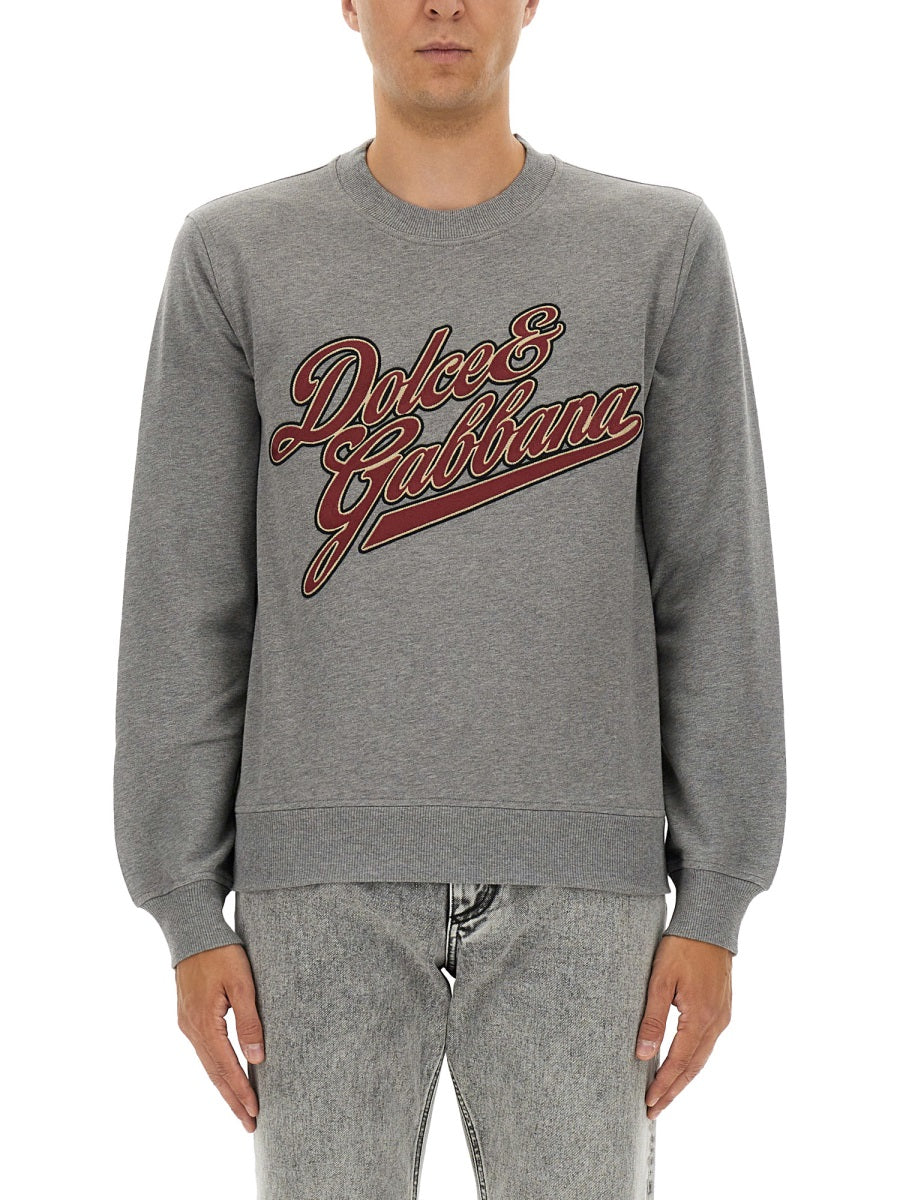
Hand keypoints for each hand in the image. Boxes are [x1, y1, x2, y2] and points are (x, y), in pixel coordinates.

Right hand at [175, 944, 265, 1131]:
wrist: (193, 932)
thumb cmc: (221, 953)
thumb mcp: (241, 983)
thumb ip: (249, 1021)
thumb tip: (258, 1058)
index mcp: (205, 1023)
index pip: (226, 1067)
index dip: (241, 1091)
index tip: (255, 1112)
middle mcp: (192, 1030)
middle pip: (215, 1074)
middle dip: (233, 1101)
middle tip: (250, 1125)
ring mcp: (187, 1025)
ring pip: (208, 1066)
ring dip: (225, 1088)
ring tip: (241, 1109)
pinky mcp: (189, 1018)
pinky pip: (205, 1053)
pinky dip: (218, 1070)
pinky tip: (227, 1078)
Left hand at [634, 933, 732, 1117]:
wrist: (709, 925)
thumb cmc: (681, 948)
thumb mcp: (660, 980)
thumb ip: (652, 1019)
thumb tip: (642, 1055)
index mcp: (700, 1018)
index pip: (678, 1063)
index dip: (663, 1085)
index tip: (648, 1104)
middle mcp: (716, 1023)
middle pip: (693, 1068)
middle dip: (673, 1091)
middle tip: (653, 1111)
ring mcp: (722, 1017)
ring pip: (702, 1059)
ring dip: (683, 1079)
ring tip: (665, 1095)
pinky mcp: (722, 1010)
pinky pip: (707, 1045)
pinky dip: (693, 1061)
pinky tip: (681, 1066)